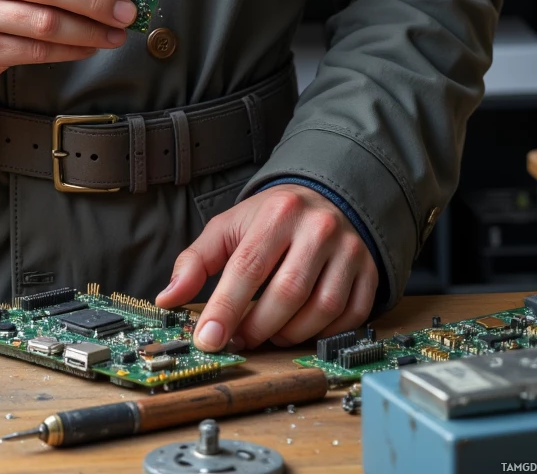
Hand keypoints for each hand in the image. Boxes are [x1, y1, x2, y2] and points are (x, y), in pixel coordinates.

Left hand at [157, 185, 377, 351]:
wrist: (323, 198)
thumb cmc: (271, 219)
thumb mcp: (229, 227)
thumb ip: (196, 261)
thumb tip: (167, 298)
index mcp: (278, 212)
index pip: (248, 267)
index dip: (225, 308)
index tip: (208, 339)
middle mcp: (318, 228)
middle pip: (286, 294)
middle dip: (257, 327)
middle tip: (239, 338)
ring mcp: (348, 250)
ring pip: (319, 310)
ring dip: (288, 334)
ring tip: (268, 332)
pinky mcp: (369, 271)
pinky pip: (348, 317)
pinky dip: (322, 333)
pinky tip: (302, 327)